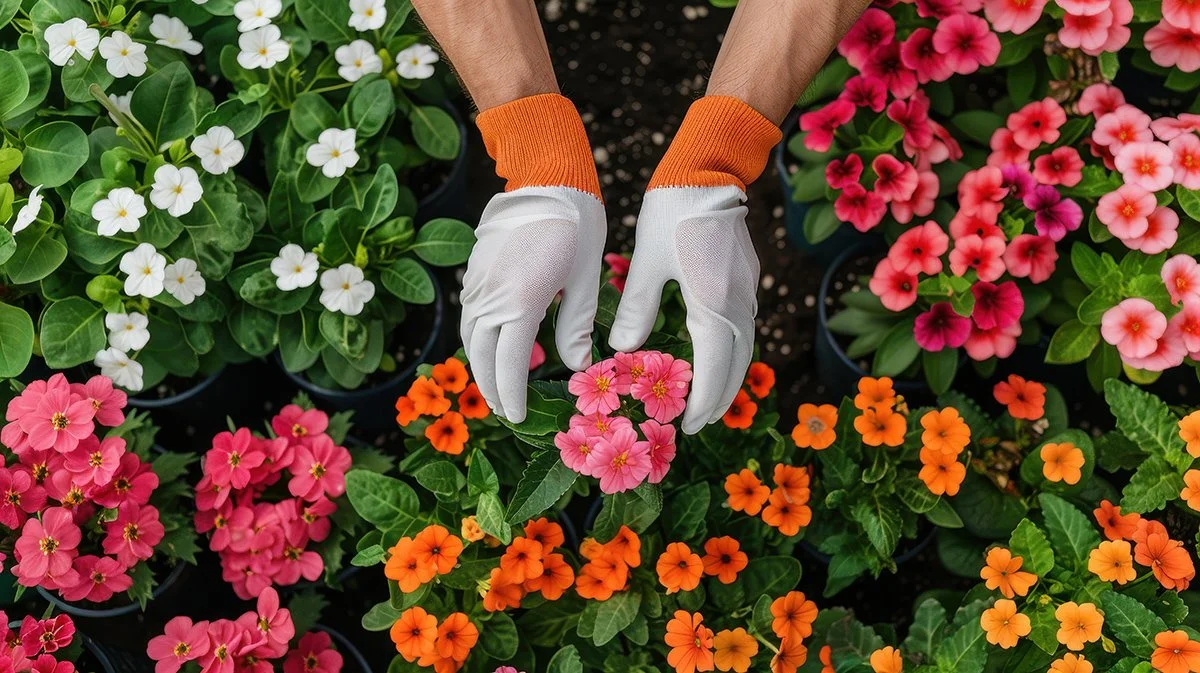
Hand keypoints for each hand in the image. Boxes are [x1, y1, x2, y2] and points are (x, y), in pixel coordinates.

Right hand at [460, 187, 605, 422]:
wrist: (546, 176)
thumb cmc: (577, 225)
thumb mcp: (586, 279)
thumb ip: (577, 325)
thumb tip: (578, 364)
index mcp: (520, 302)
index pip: (509, 365)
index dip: (511, 396)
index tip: (517, 417)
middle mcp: (490, 296)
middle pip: (480, 357)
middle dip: (491, 389)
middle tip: (505, 412)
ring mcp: (477, 282)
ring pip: (469, 337)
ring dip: (479, 365)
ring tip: (496, 387)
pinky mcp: (474, 271)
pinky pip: (470, 315)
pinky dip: (477, 339)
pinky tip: (492, 347)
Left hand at [608, 185, 758, 434]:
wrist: (709, 168)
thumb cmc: (671, 211)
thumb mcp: (644, 263)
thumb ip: (634, 310)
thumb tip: (620, 350)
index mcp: (713, 302)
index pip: (714, 367)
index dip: (702, 401)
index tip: (688, 426)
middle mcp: (738, 302)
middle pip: (737, 365)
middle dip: (719, 398)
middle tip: (698, 424)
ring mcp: (748, 290)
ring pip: (745, 348)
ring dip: (730, 378)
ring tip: (709, 401)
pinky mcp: (748, 279)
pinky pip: (745, 328)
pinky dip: (733, 352)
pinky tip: (717, 357)